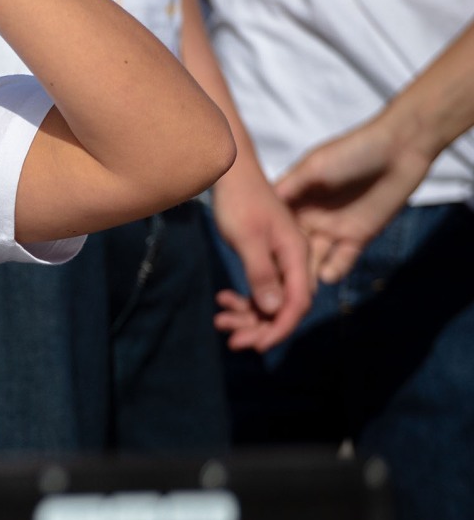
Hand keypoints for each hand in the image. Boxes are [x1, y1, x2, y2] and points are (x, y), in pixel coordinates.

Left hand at [209, 164, 313, 350]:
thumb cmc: (239, 201)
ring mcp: (281, 259)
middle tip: (232, 341)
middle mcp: (294, 260)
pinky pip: (261, 287)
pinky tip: (223, 299)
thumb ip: (261, 272)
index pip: (298, 302)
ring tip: (220, 321)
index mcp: (297, 254)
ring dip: (249, 315)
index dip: (280, 327)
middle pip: (285, 305)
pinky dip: (245, 298)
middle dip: (260, 326)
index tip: (258, 346)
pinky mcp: (266, 257)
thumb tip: (273, 309)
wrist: (232, 174)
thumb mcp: (247, 238)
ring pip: (271, 299)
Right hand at [275, 113, 430, 284]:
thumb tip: (258, 205)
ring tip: (297, 288)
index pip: (274, 227)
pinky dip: (335, 269)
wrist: (398, 149)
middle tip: (272, 286)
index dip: (263, 243)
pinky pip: (343, 259)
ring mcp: (334, 228)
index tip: (252, 258)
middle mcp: (311, 217)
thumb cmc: (352, 152)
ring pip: (314, 258)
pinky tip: (327, 276)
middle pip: (291, 248)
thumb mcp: (313, 166)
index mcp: (296, 200)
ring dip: (306, 274)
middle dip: (282, 267)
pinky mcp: (358, 237)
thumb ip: (288, 188)